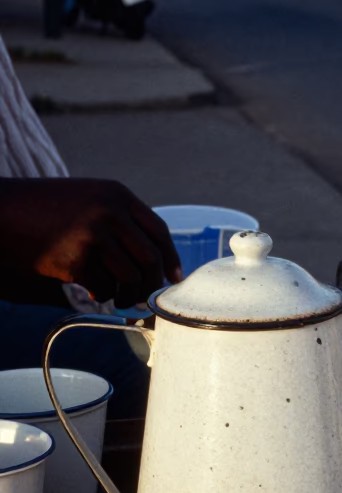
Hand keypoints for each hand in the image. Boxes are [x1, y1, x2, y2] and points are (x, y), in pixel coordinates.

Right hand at [0, 178, 181, 307]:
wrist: (1, 210)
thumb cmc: (42, 210)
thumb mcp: (87, 200)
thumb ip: (117, 220)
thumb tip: (148, 262)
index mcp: (116, 194)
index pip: (158, 230)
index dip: (170, 257)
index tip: (174, 277)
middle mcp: (111, 210)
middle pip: (150, 258)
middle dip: (151, 284)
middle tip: (145, 298)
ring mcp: (94, 233)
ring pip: (130, 276)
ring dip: (127, 294)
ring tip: (118, 299)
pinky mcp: (75, 257)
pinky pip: (101, 286)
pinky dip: (100, 294)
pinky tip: (89, 289)